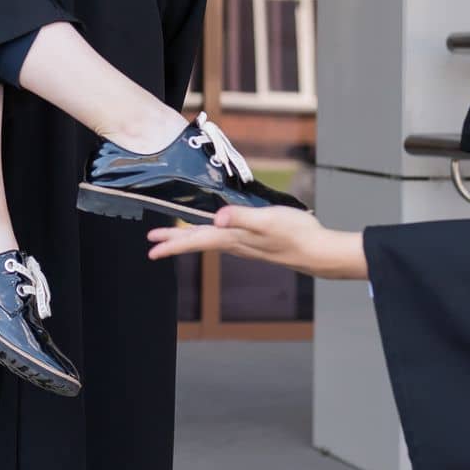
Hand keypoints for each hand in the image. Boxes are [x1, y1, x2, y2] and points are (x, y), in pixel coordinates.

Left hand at [146, 206, 367, 280]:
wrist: (319, 252)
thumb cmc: (295, 233)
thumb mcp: (267, 220)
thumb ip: (242, 217)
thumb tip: (217, 218)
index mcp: (232, 238)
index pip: (195, 240)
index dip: (172, 243)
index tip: (151, 249)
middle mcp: (235, 244)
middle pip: (197, 242)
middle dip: (174, 241)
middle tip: (152, 243)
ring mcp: (245, 246)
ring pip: (209, 241)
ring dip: (189, 238)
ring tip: (173, 236)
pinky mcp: (255, 243)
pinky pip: (223, 240)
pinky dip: (209, 235)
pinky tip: (213, 231)